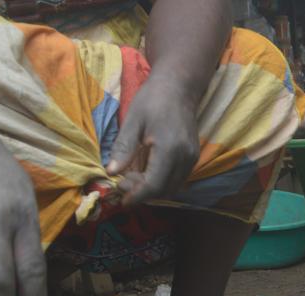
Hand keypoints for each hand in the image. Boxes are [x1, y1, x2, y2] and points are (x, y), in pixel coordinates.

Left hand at [106, 74, 199, 203]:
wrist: (179, 87)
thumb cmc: (153, 99)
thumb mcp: (132, 121)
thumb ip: (123, 148)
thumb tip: (111, 172)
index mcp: (169, 148)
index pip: (154, 184)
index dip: (136, 195)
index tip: (120, 198)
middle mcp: (185, 157)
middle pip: (164, 190)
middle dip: (142, 193)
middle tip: (123, 182)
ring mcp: (192, 158)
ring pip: (172, 187)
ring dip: (152, 189)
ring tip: (133, 176)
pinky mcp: (193, 157)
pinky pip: (177, 179)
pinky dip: (161, 182)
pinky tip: (146, 170)